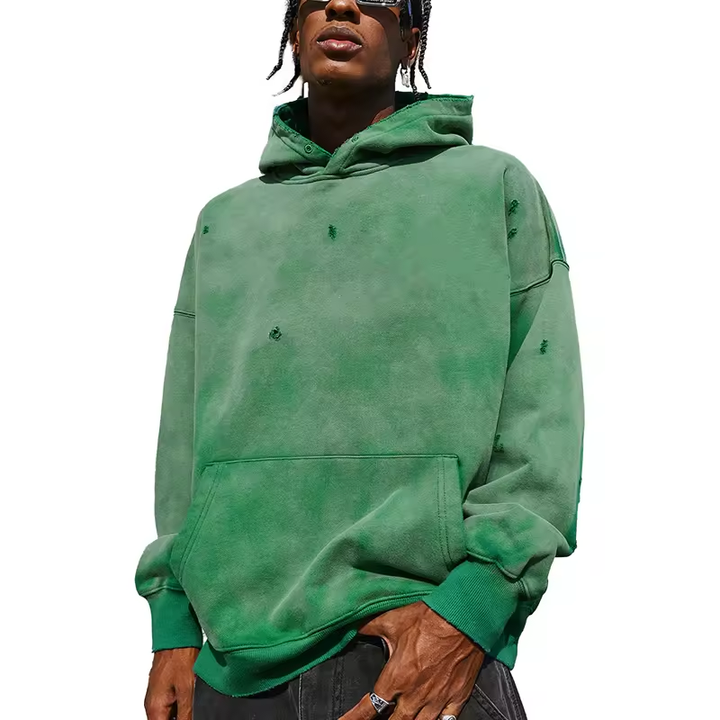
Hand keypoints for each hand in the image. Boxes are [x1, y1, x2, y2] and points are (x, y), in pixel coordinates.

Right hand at [144, 647, 200, 719]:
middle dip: (178, 718)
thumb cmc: (179, 657)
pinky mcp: (163, 687)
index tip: (187, 717)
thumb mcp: (187, 690)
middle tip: (190, 710)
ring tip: (189, 700)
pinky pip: (171, 703)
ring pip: (168, 714)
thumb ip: (185, 714)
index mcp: (154, 708)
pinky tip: (189, 696)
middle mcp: (152, 703)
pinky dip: (179, 703)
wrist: (177, 635)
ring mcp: (157, 694)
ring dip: (179, 712)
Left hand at [339, 601, 484, 719]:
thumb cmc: (427, 618)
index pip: (370, 706)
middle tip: (382, 718)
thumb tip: (351, 626)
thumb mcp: (392, 619)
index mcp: (396, 677)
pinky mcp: (457, 697)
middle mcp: (415, 694)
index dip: (355, 717)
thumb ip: (369, 627)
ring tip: (403, 719)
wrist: (462, 618)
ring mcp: (437, 699)